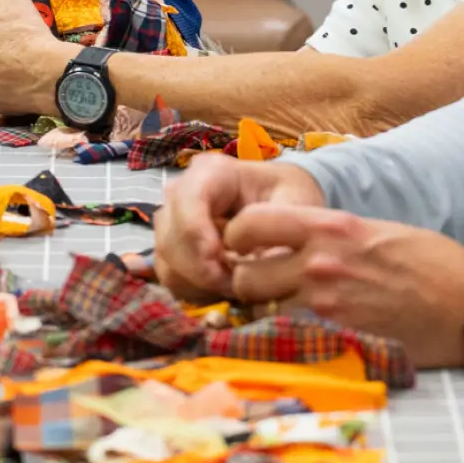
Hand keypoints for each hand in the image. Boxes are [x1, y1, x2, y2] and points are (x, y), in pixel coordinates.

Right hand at [153, 152, 326, 300]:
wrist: (284, 202)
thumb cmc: (291, 197)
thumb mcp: (298, 207)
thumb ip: (277, 234)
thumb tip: (256, 269)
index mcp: (212, 172)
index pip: (187, 200)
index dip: (196, 236)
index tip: (221, 268)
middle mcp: (182, 192)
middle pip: (170, 236)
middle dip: (200, 269)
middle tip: (235, 287)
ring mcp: (173, 220)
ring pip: (165, 260)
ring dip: (197, 283)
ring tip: (234, 287)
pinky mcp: (172, 248)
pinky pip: (170, 276)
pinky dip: (194, 290)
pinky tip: (223, 289)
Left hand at [219, 206, 463, 368]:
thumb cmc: (430, 263)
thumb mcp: (374, 230)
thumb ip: (326, 235)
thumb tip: (288, 242)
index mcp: (328, 226)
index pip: (248, 223)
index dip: (238, 237)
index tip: (247, 247)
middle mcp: (318, 263)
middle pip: (243, 276)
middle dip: (248, 284)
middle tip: (265, 288)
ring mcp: (325, 306)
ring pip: (261, 313)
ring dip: (267, 315)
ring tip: (289, 313)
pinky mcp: (336, 340)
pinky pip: (286, 341)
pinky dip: (288, 339)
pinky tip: (306, 334)